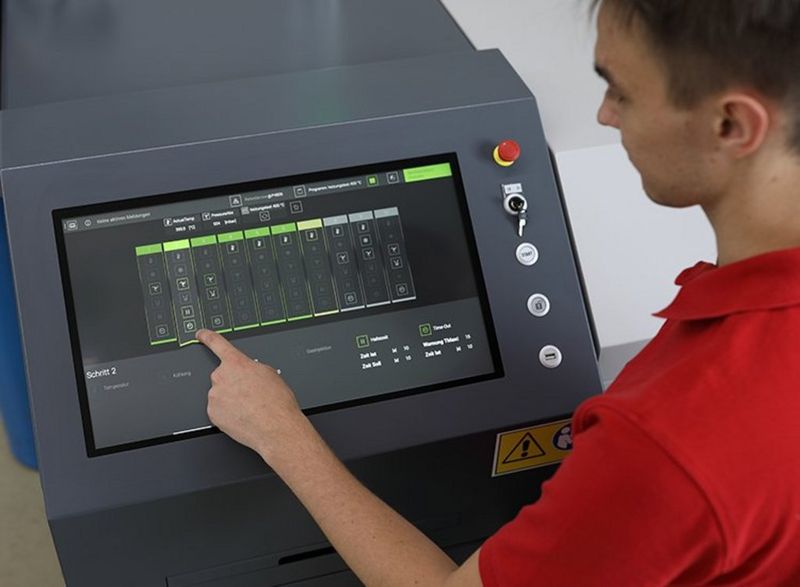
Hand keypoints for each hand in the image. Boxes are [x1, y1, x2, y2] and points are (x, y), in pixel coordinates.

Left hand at [196, 329, 307, 459]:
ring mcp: (214, 395)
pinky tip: (241, 416)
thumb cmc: (276, 403)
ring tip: (249, 408)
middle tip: (249, 394)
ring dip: (230, 399)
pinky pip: (218, 410)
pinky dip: (227, 413)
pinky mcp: (212, 413)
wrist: (275, 427)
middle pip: (222, 376)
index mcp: (236, 363)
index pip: (217, 343)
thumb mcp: (270, 373)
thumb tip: (247, 370)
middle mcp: (221, 377)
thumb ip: (251, 366)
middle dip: (233, 383)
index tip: (200, 334)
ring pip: (220, 394)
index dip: (207, 337)